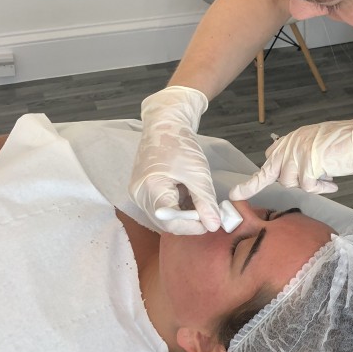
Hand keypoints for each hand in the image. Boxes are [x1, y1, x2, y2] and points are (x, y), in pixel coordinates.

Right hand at [129, 86, 220, 234]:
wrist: (164, 124)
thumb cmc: (180, 144)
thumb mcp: (198, 174)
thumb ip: (206, 202)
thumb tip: (214, 226)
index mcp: (150, 188)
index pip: (171, 222)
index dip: (193, 226)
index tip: (211, 222)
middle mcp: (139, 195)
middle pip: (165, 222)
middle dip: (189, 221)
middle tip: (208, 213)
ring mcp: (138, 193)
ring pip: (163, 217)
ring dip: (183, 214)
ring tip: (198, 199)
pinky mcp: (141, 191)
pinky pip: (160, 207)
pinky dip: (176, 206)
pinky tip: (187, 194)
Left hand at [229, 117, 352, 198]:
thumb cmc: (346, 145)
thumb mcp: (318, 147)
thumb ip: (303, 158)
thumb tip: (297, 177)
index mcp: (293, 140)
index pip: (271, 156)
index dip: (261, 174)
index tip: (241, 188)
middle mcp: (291, 144)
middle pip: (270, 171)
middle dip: (252, 184)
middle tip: (235, 195)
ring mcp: (298, 152)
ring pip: (290, 181)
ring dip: (308, 184)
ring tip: (327, 176)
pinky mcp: (306, 162)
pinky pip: (307, 186)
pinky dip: (320, 188)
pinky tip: (332, 183)